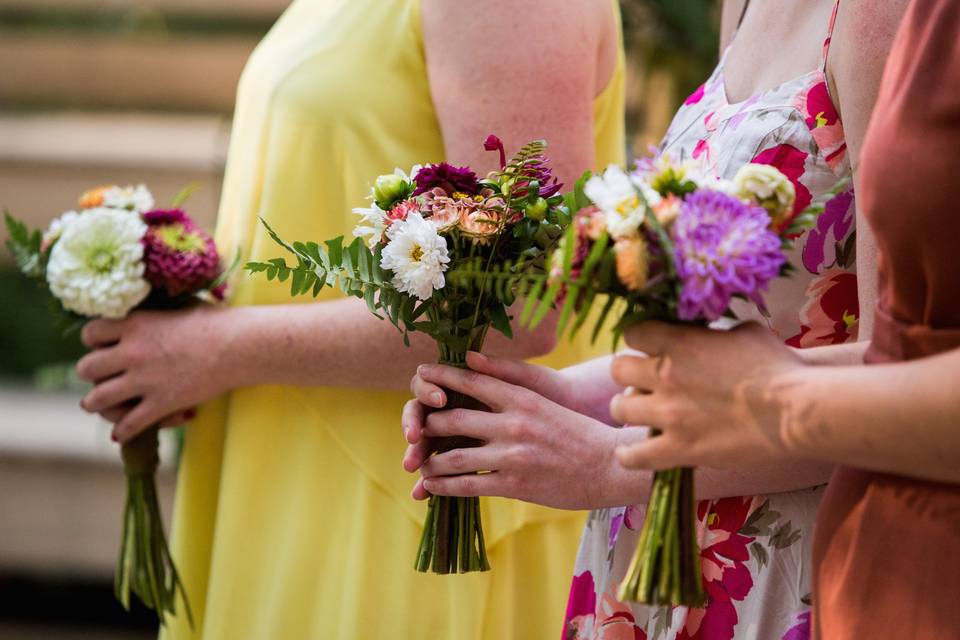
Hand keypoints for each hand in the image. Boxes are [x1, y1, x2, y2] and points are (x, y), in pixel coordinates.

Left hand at [76, 307, 238, 442]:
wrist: (239, 345)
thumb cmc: (215, 321)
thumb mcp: (177, 307)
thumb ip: (154, 313)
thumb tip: (146, 311)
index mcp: (135, 325)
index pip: (90, 333)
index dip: (94, 341)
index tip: (103, 345)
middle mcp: (132, 353)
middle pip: (86, 368)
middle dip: (91, 373)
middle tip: (101, 376)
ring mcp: (145, 380)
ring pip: (97, 399)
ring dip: (95, 403)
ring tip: (96, 404)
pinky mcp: (162, 403)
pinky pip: (130, 423)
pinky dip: (123, 431)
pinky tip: (121, 434)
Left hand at [403, 351, 581, 472]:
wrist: (608, 466)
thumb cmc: (576, 431)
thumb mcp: (543, 400)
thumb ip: (507, 381)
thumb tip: (471, 358)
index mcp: (521, 398)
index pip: (471, 381)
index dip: (440, 377)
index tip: (420, 374)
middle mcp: (513, 423)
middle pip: (453, 419)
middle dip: (427, 425)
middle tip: (415, 430)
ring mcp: (513, 455)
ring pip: (454, 457)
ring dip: (430, 462)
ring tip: (419, 464)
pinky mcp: (515, 484)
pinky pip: (468, 485)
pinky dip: (444, 487)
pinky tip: (431, 488)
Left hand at [609, 321, 804, 470]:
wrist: (796, 410)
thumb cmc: (778, 366)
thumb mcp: (744, 332)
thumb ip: (715, 333)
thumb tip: (709, 334)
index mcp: (679, 343)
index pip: (633, 333)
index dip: (641, 339)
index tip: (650, 346)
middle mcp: (665, 376)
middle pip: (618, 369)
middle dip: (629, 373)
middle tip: (643, 380)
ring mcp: (668, 415)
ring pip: (620, 409)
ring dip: (628, 408)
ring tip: (640, 412)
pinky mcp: (679, 449)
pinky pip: (635, 456)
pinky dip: (628, 455)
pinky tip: (629, 452)